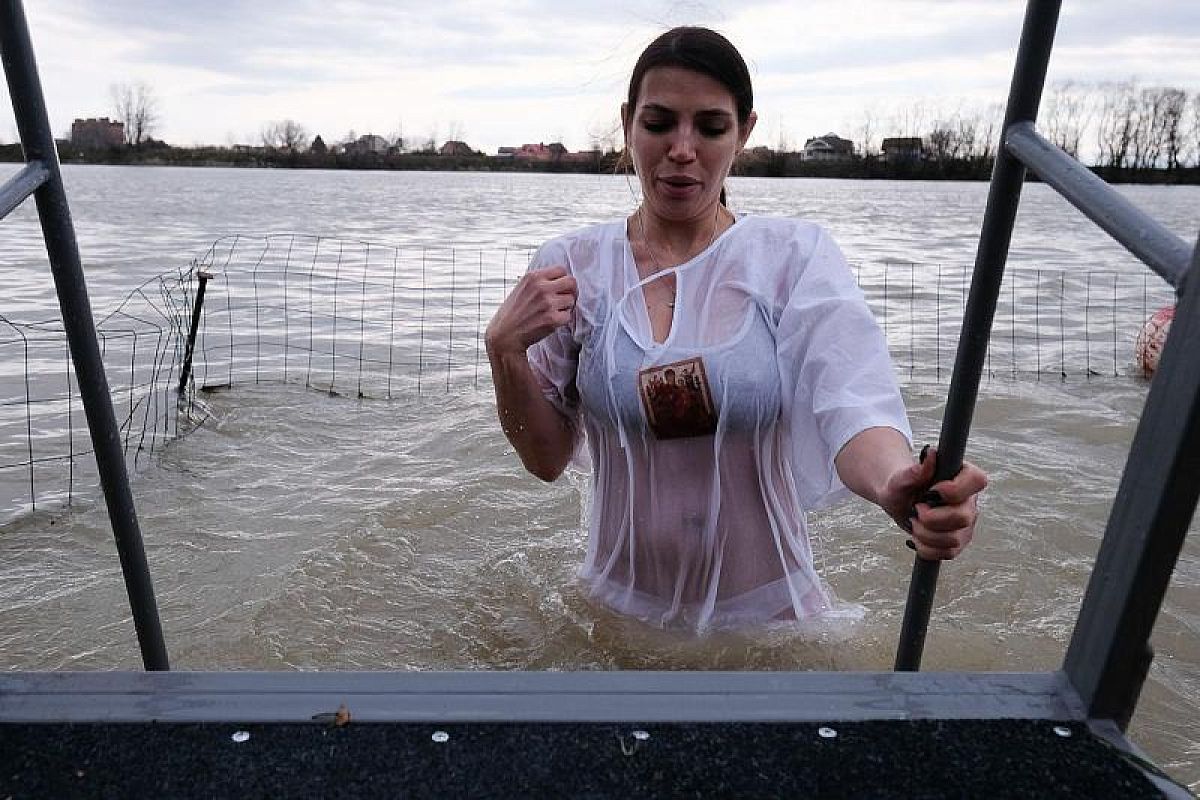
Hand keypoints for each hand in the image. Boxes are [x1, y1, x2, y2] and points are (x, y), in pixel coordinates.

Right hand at [485, 265, 576, 357]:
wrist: (505, 335)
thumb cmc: (513, 313)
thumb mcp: (522, 288)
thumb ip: (539, 281)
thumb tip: (560, 278)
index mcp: (533, 277)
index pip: (561, 270)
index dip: (563, 279)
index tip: (560, 287)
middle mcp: (541, 287)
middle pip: (571, 282)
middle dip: (570, 291)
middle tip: (564, 299)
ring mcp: (547, 303)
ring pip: (571, 300)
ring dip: (566, 307)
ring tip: (553, 312)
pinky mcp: (552, 319)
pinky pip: (568, 316)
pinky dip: (562, 320)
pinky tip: (551, 321)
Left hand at [880, 446, 987, 560]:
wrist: (899, 501)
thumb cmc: (902, 485)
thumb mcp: (901, 477)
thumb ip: (915, 470)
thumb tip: (930, 454)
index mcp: (963, 477)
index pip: (978, 481)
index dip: (955, 489)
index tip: (931, 491)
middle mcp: (969, 501)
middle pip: (963, 517)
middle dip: (931, 518)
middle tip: (916, 509)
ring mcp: (966, 524)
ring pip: (953, 539)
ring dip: (924, 534)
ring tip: (913, 522)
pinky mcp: (958, 541)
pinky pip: (948, 553)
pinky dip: (926, 548)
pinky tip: (917, 537)